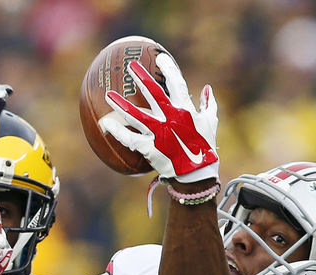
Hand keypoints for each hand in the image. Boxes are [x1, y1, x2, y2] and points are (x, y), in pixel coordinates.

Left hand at [99, 54, 217, 182]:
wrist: (196, 175)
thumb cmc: (204, 148)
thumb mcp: (210, 124)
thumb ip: (208, 105)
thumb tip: (206, 88)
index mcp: (185, 111)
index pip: (176, 84)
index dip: (169, 69)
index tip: (161, 57)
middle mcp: (170, 119)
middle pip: (153, 94)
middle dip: (141, 77)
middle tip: (130, 66)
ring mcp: (158, 133)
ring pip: (136, 115)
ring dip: (121, 104)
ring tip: (109, 95)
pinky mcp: (149, 148)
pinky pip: (129, 138)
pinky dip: (117, 131)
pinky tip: (105, 124)